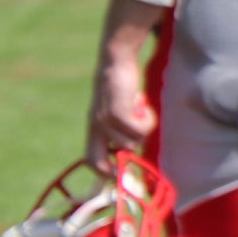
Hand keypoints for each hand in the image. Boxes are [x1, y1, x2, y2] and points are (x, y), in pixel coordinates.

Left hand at [86, 51, 156, 170]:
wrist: (115, 62)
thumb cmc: (121, 85)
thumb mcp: (116, 109)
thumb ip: (120, 127)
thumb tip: (133, 148)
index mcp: (93, 128)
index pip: (91, 161)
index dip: (103, 173)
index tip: (120, 175)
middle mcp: (95, 128)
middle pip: (99, 163)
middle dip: (118, 166)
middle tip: (136, 157)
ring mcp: (104, 122)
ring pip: (131, 144)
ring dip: (143, 130)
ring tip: (142, 111)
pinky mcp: (117, 113)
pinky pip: (139, 130)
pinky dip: (147, 119)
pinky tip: (143, 104)